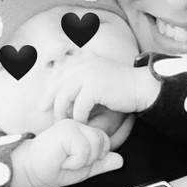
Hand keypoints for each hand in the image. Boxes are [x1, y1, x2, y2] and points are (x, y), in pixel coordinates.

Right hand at [17, 119, 122, 186]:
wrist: (28, 171)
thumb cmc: (51, 168)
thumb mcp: (82, 169)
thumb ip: (101, 164)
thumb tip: (119, 160)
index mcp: (81, 130)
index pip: (105, 138)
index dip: (99, 155)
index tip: (78, 160)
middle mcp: (77, 124)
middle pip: (104, 141)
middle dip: (91, 158)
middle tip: (71, 161)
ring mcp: (71, 125)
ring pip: (96, 144)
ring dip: (82, 160)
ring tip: (66, 160)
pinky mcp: (66, 131)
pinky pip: (84, 149)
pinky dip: (75, 161)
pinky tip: (62, 159)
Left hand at [38, 58, 159, 122]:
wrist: (143, 87)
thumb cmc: (123, 89)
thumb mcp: (100, 82)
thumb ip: (84, 86)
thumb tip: (68, 101)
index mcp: (84, 63)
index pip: (59, 76)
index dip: (49, 91)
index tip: (44, 105)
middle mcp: (84, 66)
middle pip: (58, 85)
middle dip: (49, 101)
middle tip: (46, 116)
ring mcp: (89, 74)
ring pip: (65, 96)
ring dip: (63, 112)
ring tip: (65, 124)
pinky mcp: (95, 86)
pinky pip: (79, 105)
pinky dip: (79, 117)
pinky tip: (81, 124)